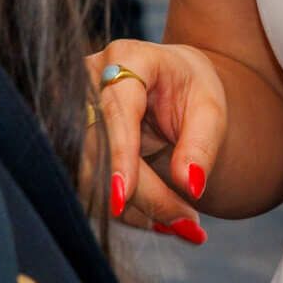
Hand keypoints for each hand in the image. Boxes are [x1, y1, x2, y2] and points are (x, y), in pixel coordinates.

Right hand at [84, 39, 219, 245]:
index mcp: (126, 58)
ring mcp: (73, 113)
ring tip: (182, 222)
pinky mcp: (73, 144)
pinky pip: (92, 187)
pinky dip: (126, 210)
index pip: (117, 110)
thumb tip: (189, 185)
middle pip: (102, 151)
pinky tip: (159, 218)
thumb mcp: (209, 108)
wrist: (172, 82)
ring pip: (92, 176)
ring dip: (135, 210)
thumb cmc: (191, 88)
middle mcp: (88, 81)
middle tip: (189, 224)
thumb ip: (201, 144)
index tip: (123, 195)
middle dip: (142, 195)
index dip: (119, 154)